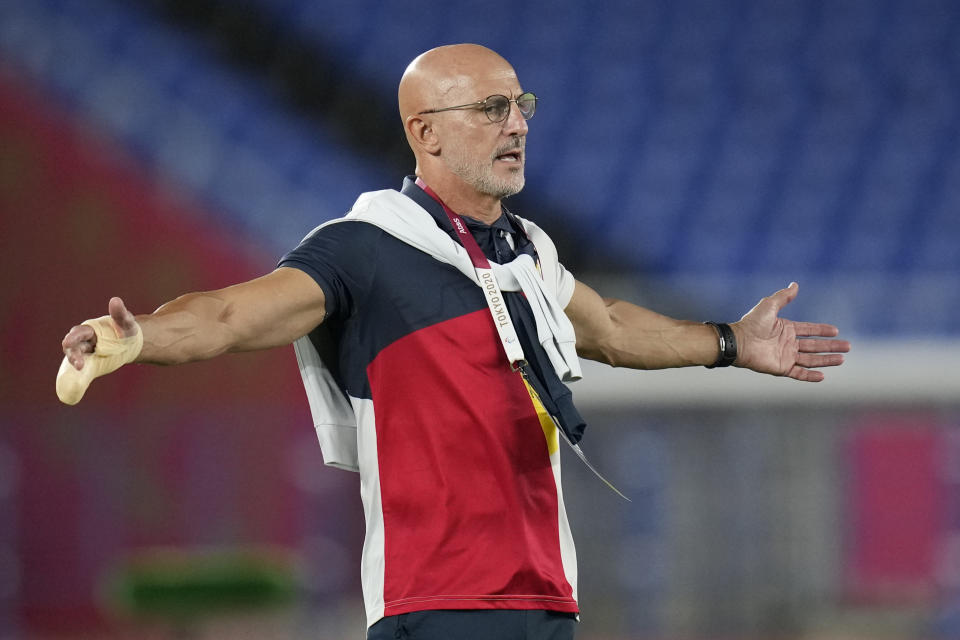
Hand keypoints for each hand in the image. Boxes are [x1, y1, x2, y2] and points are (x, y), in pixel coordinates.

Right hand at [62, 297, 138, 370]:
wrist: (129, 343)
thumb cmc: (125, 330)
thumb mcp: (125, 322)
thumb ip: (120, 313)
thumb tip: (115, 300)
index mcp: (89, 331)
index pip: (78, 333)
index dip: (73, 338)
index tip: (69, 343)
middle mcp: (84, 343)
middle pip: (73, 348)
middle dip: (73, 355)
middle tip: (79, 364)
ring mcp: (86, 355)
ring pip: (76, 359)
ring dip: (76, 364)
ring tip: (81, 370)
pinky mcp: (90, 365)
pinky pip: (82, 370)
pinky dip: (78, 376)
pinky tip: (77, 384)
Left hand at [732, 282, 849, 381]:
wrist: (740, 341)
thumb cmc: (752, 323)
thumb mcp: (769, 305)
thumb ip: (783, 297)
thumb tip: (795, 284)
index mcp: (786, 329)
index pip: (809, 330)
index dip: (822, 330)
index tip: (836, 331)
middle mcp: (788, 343)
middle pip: (814, 346)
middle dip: (831, 346)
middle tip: (848, 347)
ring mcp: (785, 356)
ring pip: (811, 359)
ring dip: (826, 360)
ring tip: (841, 360)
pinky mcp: (781, 368)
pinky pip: (799, 373)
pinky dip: (810, 376)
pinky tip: (823, 376)